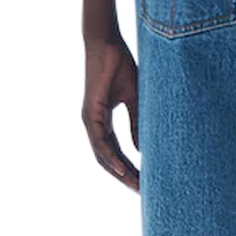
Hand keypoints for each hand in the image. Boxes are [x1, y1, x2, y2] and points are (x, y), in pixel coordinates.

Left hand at [83, 32, 139, 190]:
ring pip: (102, 156)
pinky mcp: (90, 114)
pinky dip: (111, 157)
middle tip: (143, 193)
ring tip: (136, 187)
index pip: (116, 152)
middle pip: (107, 160)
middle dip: (125, 177)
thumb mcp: (135, 98)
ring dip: (119, 173)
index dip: (130, 168)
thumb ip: (137, 123)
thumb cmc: (119, 65)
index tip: (145, 181)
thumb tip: (142, 149)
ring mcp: (90, 120)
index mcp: (103, 121)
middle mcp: (93, 124)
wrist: (106, 43)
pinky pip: (100, 142)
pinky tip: (123, 169)